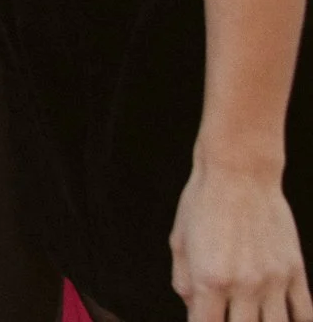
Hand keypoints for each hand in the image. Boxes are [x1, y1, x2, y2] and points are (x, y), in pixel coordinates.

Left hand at [171, 161, 312, 320]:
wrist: (239, 172)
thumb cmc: (203, 203)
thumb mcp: (180, 243)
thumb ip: (184, 282)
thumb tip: (194, 309)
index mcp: (210, 279)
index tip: (202, 320)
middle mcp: (245, 285)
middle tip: (228, 315)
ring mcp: (274, 280)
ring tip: (252, 317)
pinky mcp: (295, 270)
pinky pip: (304, 312)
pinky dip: (295, 321)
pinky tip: (282, 317)